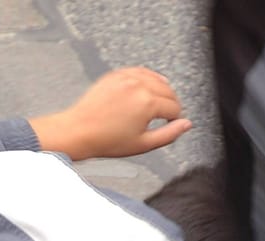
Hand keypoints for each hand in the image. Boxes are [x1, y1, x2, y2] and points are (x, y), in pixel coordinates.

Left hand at [29, 68, 191, 160]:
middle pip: (169, 91)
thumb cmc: (106, 140)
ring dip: (161, 90)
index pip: (175, 107)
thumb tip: (186, 125)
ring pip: (156, 79)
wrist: (78, 131)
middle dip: (171, 104)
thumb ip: (169, 134)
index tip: (171, 124)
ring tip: (157, 104)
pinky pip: (140, 71)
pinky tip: (147, 88)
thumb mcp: (143, 144)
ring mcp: (126, 77)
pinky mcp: (116, 74)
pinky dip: (147, 79)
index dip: (175, 118)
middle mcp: (139, 86)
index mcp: (147, 103)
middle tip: (166, 116)